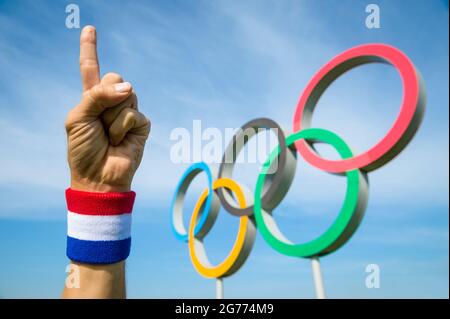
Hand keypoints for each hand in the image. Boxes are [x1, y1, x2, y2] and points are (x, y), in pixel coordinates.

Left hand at [65, 26, 149, 191]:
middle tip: (99, 121)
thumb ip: (97, 96)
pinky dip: (122, 128)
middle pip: (114, 76)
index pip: (90, 68)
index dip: (90, 49)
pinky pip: (133, 113)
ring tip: (109, 134)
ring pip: (126, 93)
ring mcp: (128, 111)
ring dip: (112, 116)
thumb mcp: (78, 118)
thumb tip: (129, 87)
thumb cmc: (83, 149)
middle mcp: (110, 101)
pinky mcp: (142, 124)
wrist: (98, 176)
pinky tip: (120, 141)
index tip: (90, 28)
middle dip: (105, 95)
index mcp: (91, 98)